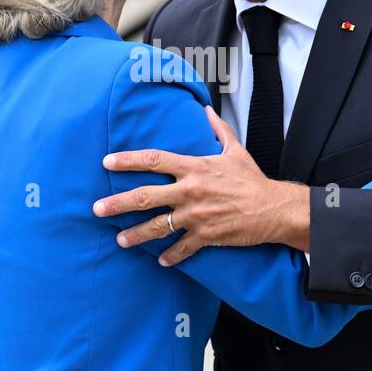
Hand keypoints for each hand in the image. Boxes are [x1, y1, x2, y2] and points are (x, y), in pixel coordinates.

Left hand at [93, 106, 309, 265]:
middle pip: (146, 197)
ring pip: (158, 227)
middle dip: (118, 203)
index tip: (107, 162)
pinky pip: (182, 248)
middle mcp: (191, 191)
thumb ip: (218, 129)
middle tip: (97, 209)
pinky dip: (170, 256)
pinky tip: (160, 260)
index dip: (128, 160)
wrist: (274, 208)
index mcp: (195, 168)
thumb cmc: (253, 180)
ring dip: (135, 235)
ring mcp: (197, 215)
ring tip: (119, 240)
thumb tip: (206, 110)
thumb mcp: (235, 150)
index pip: (154, 160)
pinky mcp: (206, 236)